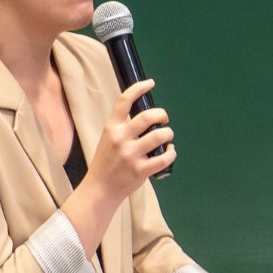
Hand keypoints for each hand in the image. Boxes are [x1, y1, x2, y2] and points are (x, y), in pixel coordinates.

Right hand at [81, 78, 176, 205]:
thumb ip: (122, 126)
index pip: (124, 101)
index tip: (150, 83)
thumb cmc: (106, 161)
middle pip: (148, 116)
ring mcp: (131, 155)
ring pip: (160, 136)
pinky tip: (170, 152)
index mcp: (111, 127)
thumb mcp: (107, 138)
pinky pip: (164, 158)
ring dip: (168, 134)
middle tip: (164, 119)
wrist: (100, 189)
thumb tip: (146, 115)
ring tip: (167, 136)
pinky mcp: (141, 170)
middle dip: (162, 115)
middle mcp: (121, 138)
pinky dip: (171, 153)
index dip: (139, 88)